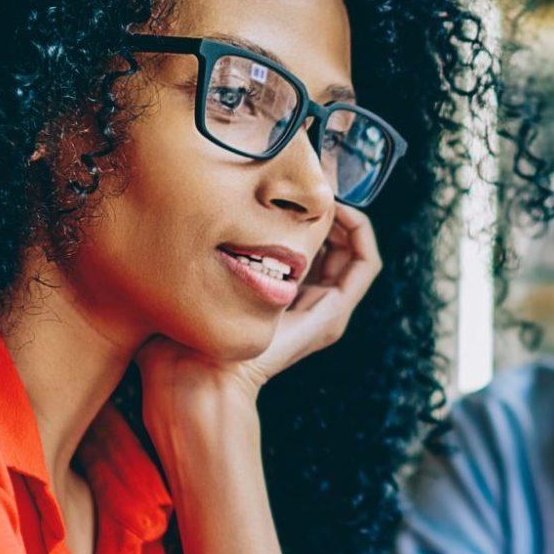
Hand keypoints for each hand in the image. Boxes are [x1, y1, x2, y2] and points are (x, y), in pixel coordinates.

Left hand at [137, 205, 381, 406]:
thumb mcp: (200, 274)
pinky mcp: (333, 313)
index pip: (311, 247)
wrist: (199, 373)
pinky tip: (337, 209)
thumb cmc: (187, 329)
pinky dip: (360, 231)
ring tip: (325, 190)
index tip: (290, 185)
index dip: (309, 212)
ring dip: (346, 215)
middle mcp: (309, 303)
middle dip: (328, 208)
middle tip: (312, 180)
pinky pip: (367, 263)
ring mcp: (325, 311)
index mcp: (282, 296)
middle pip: (336, 245)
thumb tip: (201, 207)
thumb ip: (210, 249)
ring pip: (354, 250)